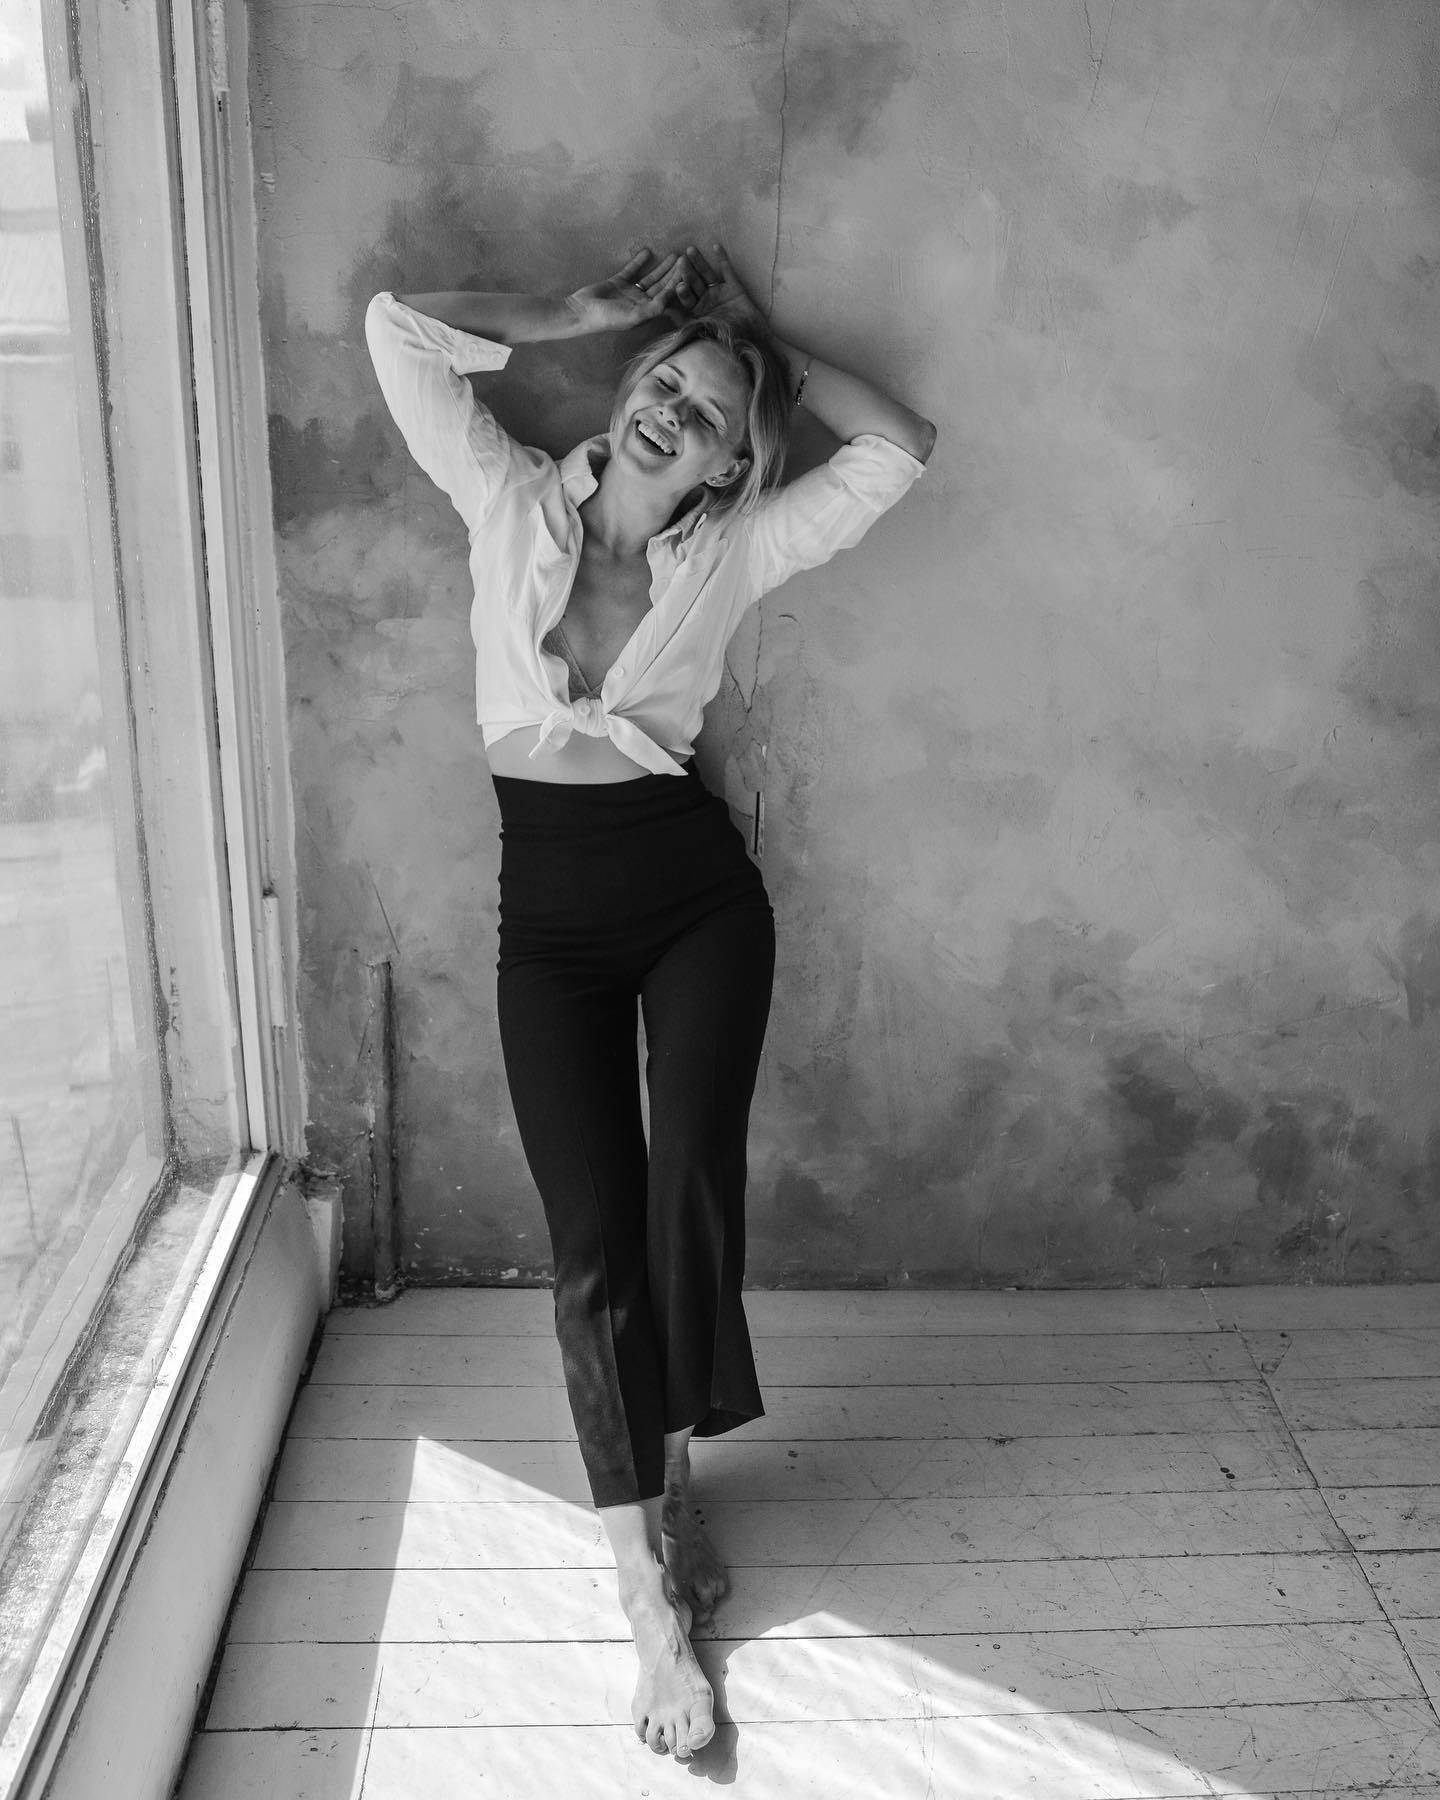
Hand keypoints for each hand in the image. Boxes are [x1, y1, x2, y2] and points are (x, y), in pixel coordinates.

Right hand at [565, 248, 690, 334]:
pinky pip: (632, 270)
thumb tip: (671, 298)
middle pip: (662, 286)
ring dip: (661, 266)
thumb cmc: (607, 318)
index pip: (667, 298)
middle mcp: (641, 303)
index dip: (679, 286)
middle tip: (686, 259)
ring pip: (650, 278)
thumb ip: (652, 308)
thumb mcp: (632, 316)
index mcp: (647, 313)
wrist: (580, 311)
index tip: (689, 273)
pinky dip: (639, 261)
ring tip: (673, 253)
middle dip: (674, 273)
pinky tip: (648, 251)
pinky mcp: (618, 282)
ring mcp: (630, 293)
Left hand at [675, 243, 768, 331]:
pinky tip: (716, 246)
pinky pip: (727, 271)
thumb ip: (684, 320)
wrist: (751, 340)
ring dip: (700, 262)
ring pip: (707, 274)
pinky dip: (722, 259)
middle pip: (694, 283)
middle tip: (680, 261)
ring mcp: (720, 292)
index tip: (679, 285)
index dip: (683, 292)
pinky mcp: (734, 287)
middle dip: (688, 272)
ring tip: (691, 250)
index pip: (687, 299)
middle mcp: (706, 300)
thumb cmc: (726, 340)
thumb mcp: (703, 331)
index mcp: (697, 312)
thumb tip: (664, 311)